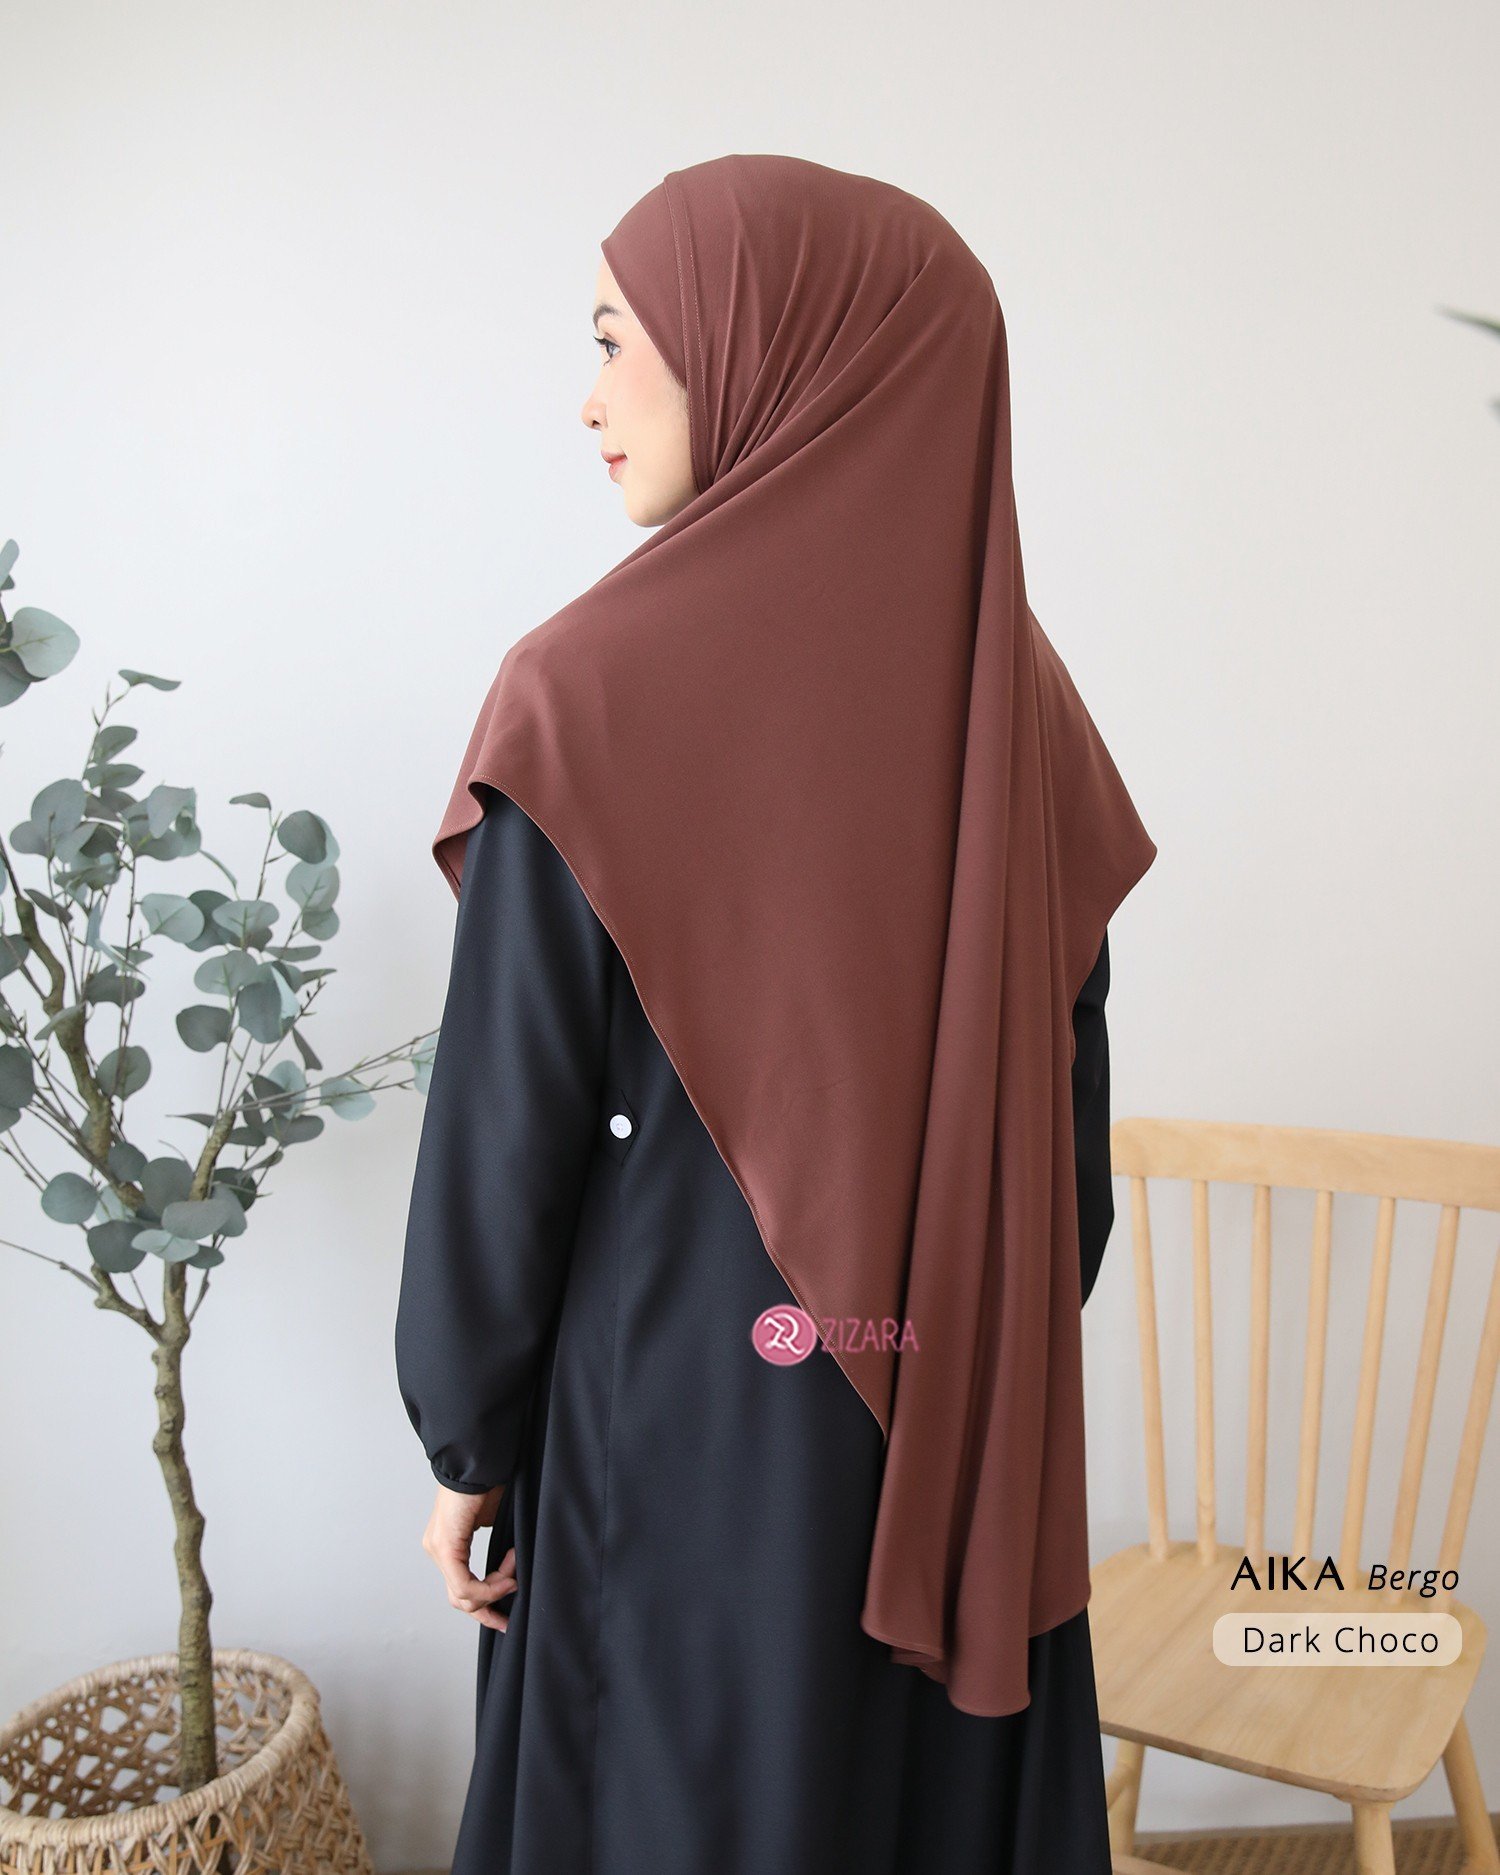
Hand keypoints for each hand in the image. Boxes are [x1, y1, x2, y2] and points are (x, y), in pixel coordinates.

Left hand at [422, 1482, 517, 1631]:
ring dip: (495, 1590)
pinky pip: (464, 1585)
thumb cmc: (490, 1483)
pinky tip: (508, 1576)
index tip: (509, 1610)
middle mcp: (437, 1550)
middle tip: (510, 1617)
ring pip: (462, 1596)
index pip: (461, 1589)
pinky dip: (489, 1587)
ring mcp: (438, 1549)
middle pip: (459, 1599)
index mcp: (447, 1545)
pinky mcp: (445, 1546)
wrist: (480, 1460)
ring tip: (514, 1569)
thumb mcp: (493, 1523)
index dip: (485, 1606)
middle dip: (488, 1611)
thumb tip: (511, 1576)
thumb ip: (495, 1550)